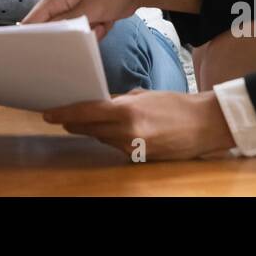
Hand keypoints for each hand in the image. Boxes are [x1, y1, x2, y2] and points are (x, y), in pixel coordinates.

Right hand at [20, 0, 146, 38]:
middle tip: (89, 28)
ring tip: (102, 22)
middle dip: (70, 37)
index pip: (32, 23)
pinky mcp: (86, 18)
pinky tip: (107, 21)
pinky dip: (97, 31)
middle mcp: (60, 5)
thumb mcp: (87, 9)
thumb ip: (63, 23)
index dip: (31, 38)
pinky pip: (84, 34)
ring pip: (71, 36)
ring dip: (88, 34)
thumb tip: (44, 36)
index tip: (39, 53)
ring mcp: (74, 12)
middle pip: (52, 32)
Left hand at [42, 89, 234, 159]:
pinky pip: (117, 147)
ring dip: (94, 130)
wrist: (206, 125)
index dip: (65, 113)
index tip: (49, 113)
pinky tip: (112, 131)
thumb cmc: (177, 105)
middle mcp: (128, 133)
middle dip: (74, 123)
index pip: (88, 112)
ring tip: (84, 121)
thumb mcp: (144, 96)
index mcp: (128, 111)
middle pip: (90, 128)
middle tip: (59, 116)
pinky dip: (112, 138)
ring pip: (102, 138)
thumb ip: (120, 101)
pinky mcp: (140, 159)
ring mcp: (134, 148)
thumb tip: (101, 104)